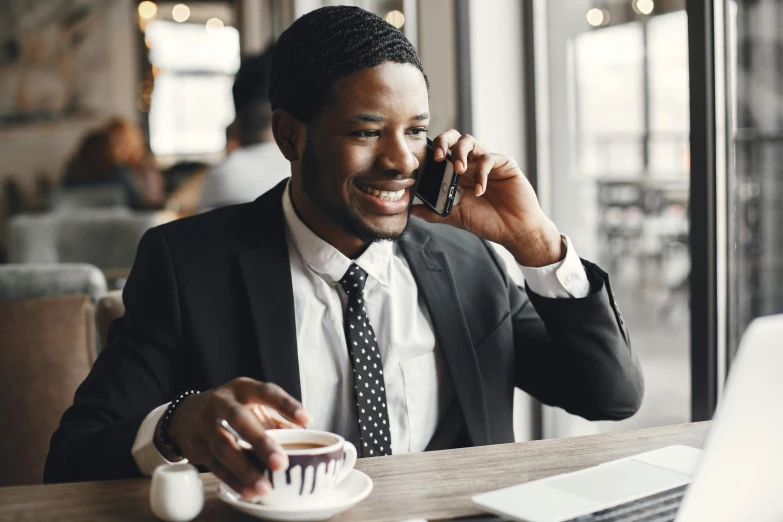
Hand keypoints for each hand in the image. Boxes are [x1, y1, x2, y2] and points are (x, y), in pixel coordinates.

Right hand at [157, 377, 310, 499]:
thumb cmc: (232, 409)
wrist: (186, 414)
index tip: (306, 419)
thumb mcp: (253, 404)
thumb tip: (306, 436)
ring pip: (224, 446)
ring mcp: (204, 423)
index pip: (266, 392)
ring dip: (245, 469)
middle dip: (261, 442)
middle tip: (281, 463)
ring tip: (264, 488)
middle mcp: (220, 402)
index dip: (286, 404)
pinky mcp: (195, 445)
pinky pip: (214, 465)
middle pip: (240, 419)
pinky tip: (247, 491)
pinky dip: (232, 480)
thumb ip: (278, 419)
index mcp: (242, 388)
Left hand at [410, 130, 564, 266]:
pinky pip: (488, 158)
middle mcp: (471, 164)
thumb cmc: (488, 222)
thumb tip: (411, 211)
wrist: (515, 230)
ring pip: (469, 141)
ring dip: (460, 153)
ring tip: (458, 170)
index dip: (430, 153)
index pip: (441, 153)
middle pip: (453, 139)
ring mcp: (487, 162)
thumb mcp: (456, 217)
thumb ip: (434, 212)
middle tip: (438, 157)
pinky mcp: (504, 164)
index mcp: (458, 174)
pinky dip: (481, 172)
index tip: (422, 165)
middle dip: (443, 142)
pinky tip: (480, 190)